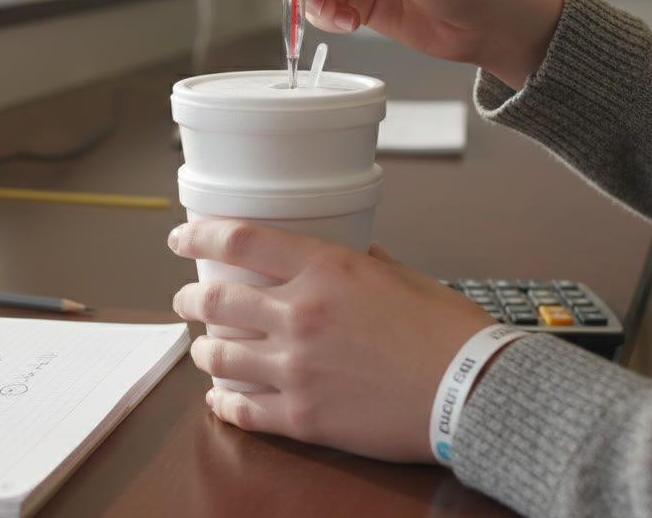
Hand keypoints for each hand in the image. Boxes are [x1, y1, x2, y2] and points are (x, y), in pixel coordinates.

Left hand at [168, 219, 497, 462]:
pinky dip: (223, 402)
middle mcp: (301, 315)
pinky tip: (220, 398)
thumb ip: (366, 263)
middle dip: (189, 300)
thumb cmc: (448, 333)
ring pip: (218, 356)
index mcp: (326, 271)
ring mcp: (297, 368)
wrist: (472, 392)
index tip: (179, 238)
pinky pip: (242, 409)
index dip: (199, 236)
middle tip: (184, 300)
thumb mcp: (405, 277)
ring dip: (201, 351)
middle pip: (216, 301)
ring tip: (202, 350)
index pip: (240, 241)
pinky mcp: (303, 416)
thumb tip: (352, 254)